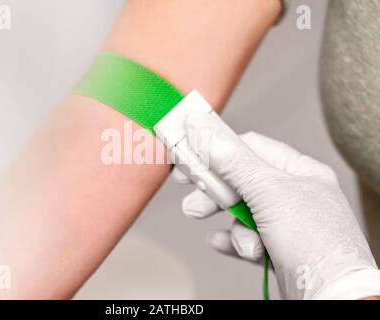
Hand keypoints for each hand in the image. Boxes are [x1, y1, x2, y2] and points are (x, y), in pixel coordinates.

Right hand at [174, 111, 379, 298]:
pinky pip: (245, 238)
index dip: (216, 148)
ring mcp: (286, 224)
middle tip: (191, 195)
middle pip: (240, 181)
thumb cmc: (315, 242)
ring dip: (231, 225)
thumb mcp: (267, 191)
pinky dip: (233, 240)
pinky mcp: (277, 250)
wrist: (333, 299)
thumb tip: (200, 125)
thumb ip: (230, 159)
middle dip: (215, 191)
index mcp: (299, 171)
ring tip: (224, 234)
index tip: (188, 152)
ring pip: (242, 213)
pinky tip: (222, 242)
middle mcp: (293, 195)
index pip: (249, 148)